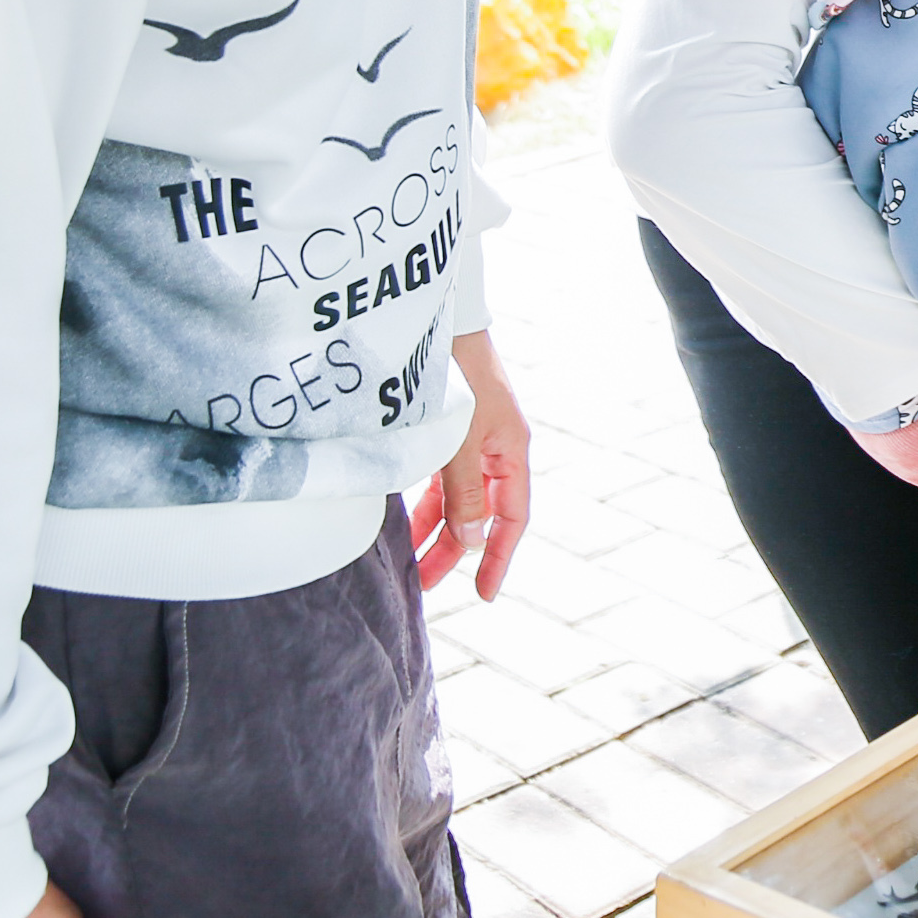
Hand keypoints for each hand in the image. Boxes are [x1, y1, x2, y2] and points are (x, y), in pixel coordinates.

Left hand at [409, 331, 530, 599]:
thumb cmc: (456, 377)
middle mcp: (496, 450)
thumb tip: (472, 540)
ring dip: (436, 530)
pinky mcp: (449, 432)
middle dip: (455, 551)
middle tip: (426, 585)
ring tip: (410, 561)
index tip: (484, 593)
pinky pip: (442, 481)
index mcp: (511, 452)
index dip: (498, 557)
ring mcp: (473, 441)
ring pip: (458, 499)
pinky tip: (406, 521)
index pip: (512, 518)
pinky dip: (426, 504)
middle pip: (481, 514)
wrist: (438, 324)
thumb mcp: (461, 440)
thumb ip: (465, 491)